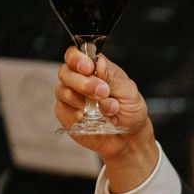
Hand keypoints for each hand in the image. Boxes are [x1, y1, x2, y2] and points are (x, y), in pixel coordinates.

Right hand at [55, 46, 155, 168]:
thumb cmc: (130, 110)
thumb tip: (98, 64)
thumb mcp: (128, 91)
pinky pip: (63, 110)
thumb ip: (111, 78)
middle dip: (83, 82)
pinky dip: (78, 114)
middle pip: (65, 72)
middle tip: (102, 92)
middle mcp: (78, 79)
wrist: (129, 138)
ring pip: (63, 91)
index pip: (76, 55)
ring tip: (108, 110)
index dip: (77, 59)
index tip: (88, 68)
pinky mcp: (66, 114)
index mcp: (94, 68)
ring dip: (85, 101)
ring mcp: (70, 96)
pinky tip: (92, 118)